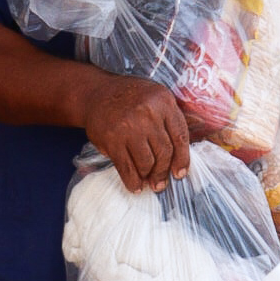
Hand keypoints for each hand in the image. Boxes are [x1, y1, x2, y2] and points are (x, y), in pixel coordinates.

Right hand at [83, 74, 189, 193]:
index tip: (180, 173)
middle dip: (163, 172)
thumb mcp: (155, 98)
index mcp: (163, 101)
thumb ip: (170, 120)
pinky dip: (132, 181)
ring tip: (147, 180)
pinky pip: (127, 168)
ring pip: (147, 162)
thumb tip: (179, 157)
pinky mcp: (112, 140)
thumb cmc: (131, 99)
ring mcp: (129, 127)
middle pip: (164, 152)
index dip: (182, 159)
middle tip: (160, 183)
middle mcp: (147, 113)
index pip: (180, 136)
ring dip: (148, 176)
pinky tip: (135, 186)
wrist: (97, 93)